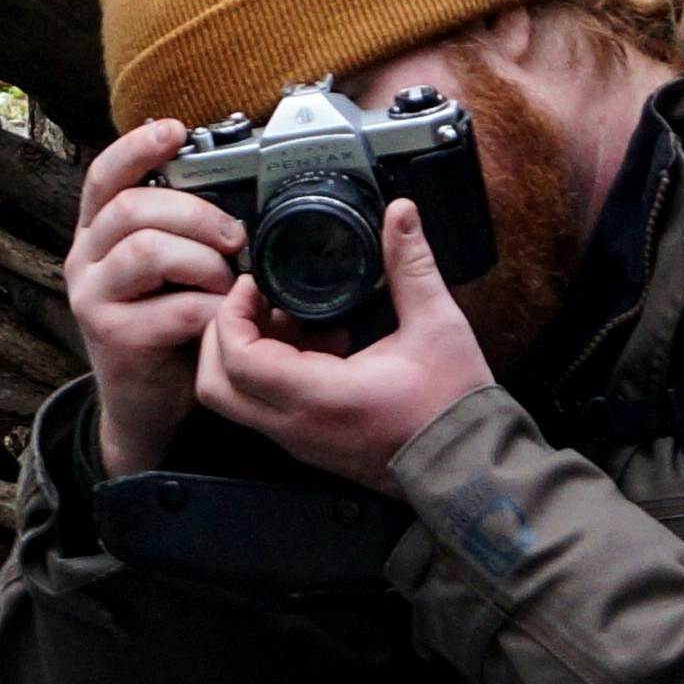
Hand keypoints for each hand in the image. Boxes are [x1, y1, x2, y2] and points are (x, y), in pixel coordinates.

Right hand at [63, 119, 239, 473]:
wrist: (150, 407)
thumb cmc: (171, 331)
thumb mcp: (176, 274)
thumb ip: (191, 237)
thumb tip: (253, 205)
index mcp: (100, 233)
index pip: (105, 176)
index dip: (137, 147)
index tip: (175, 130)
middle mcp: (86, 258)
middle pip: (133, 206)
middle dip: (194, 212)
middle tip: (234, 235)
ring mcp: (93, 297)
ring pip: (147, 250)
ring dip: (203, 261)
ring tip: (228, 282)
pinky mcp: (112, 337)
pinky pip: (172, 307)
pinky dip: (211, 309)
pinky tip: (224, 318)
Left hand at [191, 199, 491, 486]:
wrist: (467, 469)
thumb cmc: (453, 409)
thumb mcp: (437, 325)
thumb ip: (412, 264)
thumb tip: (400, 214)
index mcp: (318, 396)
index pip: (236, 358)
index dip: (233, 313)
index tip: (255, 285)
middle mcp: (296, 425)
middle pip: (215, 384)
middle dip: (223, 335)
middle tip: (256, 302)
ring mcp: (299, 440)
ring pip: (236, 399)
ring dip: (248, 354)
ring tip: (293, 319)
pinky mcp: (310, 444)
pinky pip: (265, 409)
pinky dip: (271, 374)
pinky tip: (320, 345)